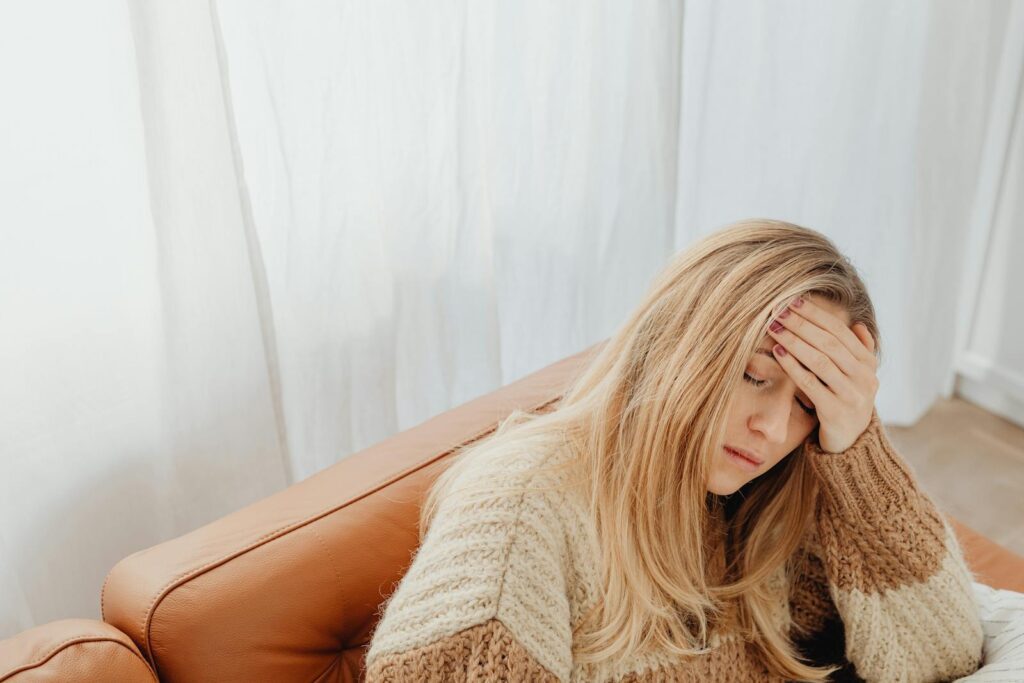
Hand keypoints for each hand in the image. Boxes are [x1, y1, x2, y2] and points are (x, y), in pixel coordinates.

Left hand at [766, 296, 878, 452]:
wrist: (852, 444)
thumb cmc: (847, 402)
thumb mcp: (858, 377)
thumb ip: (860, 351)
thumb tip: (858, 324)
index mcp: (868, 363)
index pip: (840, 331)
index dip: (816, 314)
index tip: (793, 301)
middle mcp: (864, 377)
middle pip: (829, 343)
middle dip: (801, 324)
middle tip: (778, 311)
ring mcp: (852, 395)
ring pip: (820, 361)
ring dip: (794, 341)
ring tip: (774, 328)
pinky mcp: (836, 412)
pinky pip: (811, 383)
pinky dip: (793, 366)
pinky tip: (778, 353)